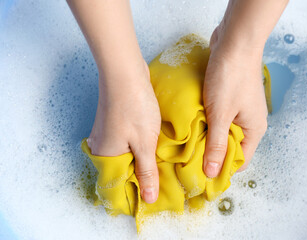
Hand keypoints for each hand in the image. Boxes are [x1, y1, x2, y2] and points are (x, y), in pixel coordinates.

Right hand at [87, 60, 160, 203]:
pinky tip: (154, 146)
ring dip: (143, 159)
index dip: (138, 190)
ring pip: (127, 155)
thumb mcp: (145, 144)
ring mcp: (106, 134)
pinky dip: (140, 146)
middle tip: (164, 178)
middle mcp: (101, 147)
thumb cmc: (134, 108)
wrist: (125, 73)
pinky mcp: (115, 123)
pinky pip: (128, 142)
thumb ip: (147, 172)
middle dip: (143, 174)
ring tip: (162, 164)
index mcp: (105, 156)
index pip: (120, 184)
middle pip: (124, 169)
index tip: (156, 193)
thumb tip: (149, 198)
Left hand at [203, 24, 267, 177]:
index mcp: (254, 130)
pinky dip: (207, 122)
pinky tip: (192, 124)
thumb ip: (216, 144)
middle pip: (230, 147)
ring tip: (187, 142)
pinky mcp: (230, 99)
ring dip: (207, 137)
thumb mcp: (221, 114)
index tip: (200, 173)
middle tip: (189, 158)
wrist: (234, 43)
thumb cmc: (231, 78)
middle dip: (211, 153)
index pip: (239, 160)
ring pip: (222, 132)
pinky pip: (218, 118)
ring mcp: (240, 110)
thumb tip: (212, 172)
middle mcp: (249, 122)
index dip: (222, 169)